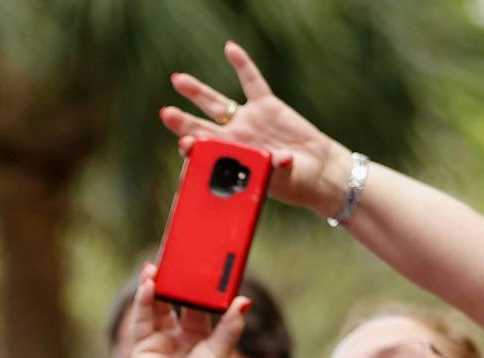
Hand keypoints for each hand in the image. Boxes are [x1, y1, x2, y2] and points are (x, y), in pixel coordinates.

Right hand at [126, 264, 248, 357]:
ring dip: (156, 286)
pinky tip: (149, 283)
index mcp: (199, 339)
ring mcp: (157, 342)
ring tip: (158, 265)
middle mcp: (177, 338)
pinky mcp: (141, 347)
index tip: (202, 265)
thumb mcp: (219, 354)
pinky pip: (142, 318)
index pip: (197, 306)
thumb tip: (245, 301)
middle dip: (174, 281)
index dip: (198, 287)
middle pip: (174, 302)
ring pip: (156, 306)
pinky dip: (144, 300)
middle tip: (177, 257)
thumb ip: (229, 327)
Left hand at [161, 41, 352, 217]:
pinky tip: (230, 49)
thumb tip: (280, 159)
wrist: (316, 170)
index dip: (194, 147)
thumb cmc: (297, 182)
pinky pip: (251, 81)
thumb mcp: (286, 179)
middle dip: (183, 121)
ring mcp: (248, 121)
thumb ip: (279, 168)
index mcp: (232, 161)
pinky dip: (241, 65)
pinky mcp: (266, 105)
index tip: (184, 144)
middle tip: (167, 114)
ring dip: (198, 91)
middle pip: (202, 126)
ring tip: (178, 80)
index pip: (206, 153)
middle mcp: (234, 140)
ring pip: (217, 103)